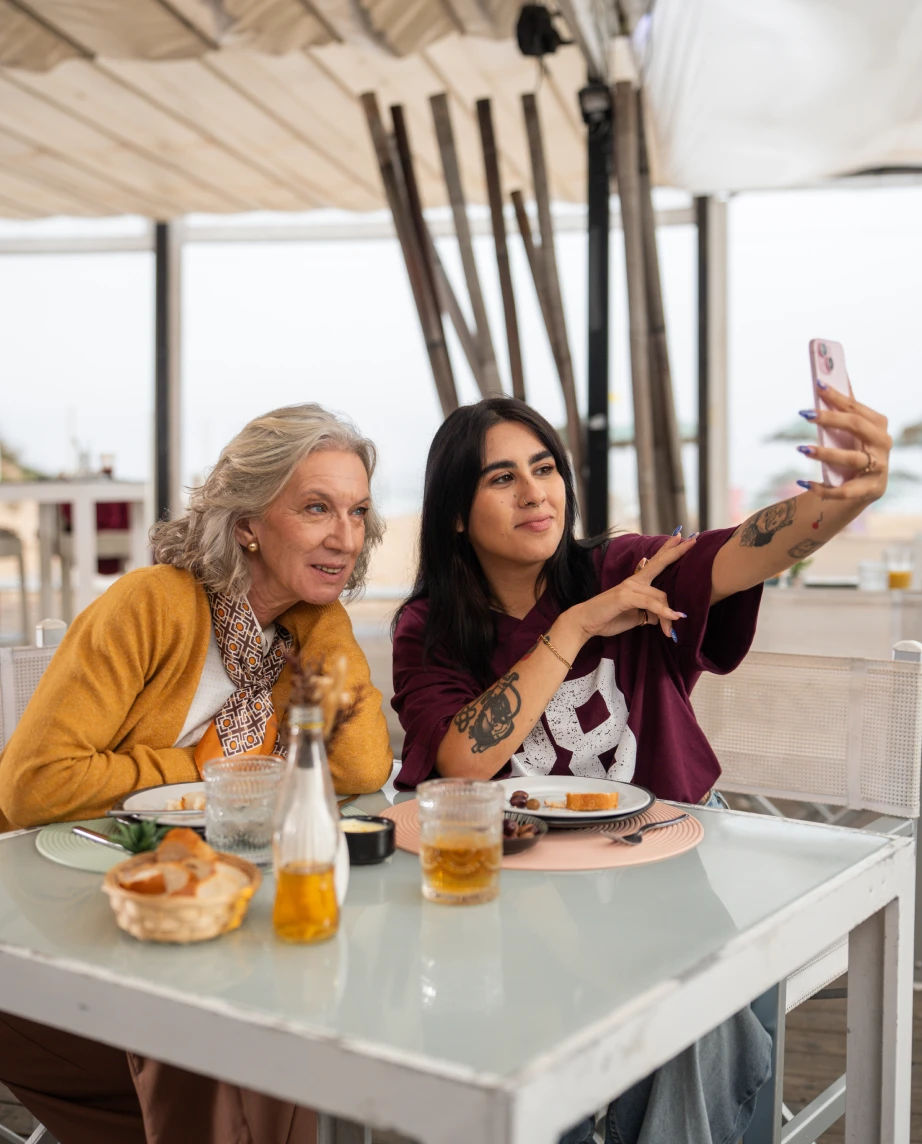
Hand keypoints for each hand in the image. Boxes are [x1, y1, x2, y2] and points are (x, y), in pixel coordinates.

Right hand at [566, 533, 695, 641]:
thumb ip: (651, 613)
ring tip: (670, 631)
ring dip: (668, 615)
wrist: (586, 622)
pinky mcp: (626, 596)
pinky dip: (664, 612)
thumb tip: (666, 617)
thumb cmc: (609, 618)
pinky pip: (651, 602)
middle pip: (659, 563)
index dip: (669, 551)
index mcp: (637, 583)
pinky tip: (673, 618)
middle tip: (692, 540)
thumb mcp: (636, 617)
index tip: (681, 538)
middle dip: (676, 551)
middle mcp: (634, 581)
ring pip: (660, 596)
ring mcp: (629, 587)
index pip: (655, 563)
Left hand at [798, 385, 890, 501]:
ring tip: (802, 449)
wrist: (863, 488)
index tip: (818, 385)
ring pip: (851, 459)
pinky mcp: (869, 490)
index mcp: (878, 425)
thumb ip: (846, 407)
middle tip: (805, 414)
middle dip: (830, 419)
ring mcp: (878, 468)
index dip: (837, 397)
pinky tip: (803, 482)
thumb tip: (831, 375)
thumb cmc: (855, 450)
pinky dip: (822, 488)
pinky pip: (844, 490)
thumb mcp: (853, 430)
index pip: (856, 408)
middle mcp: (882, 444)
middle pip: (857, 427)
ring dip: (825, 453)